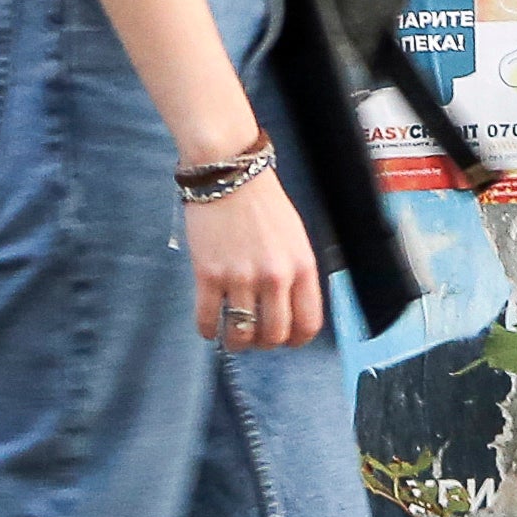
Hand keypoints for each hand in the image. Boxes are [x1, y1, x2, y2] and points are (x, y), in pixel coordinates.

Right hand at [181, 150, 321, 349]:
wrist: (229, 173)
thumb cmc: (262, 201)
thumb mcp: (295, 237)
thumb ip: (297, 273)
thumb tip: (291, 308)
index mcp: (301, 266)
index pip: (308, 323)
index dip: (297, 340)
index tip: (287, 341)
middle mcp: (274, 276)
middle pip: (275, 334)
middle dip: (265, 343)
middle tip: (256, 338)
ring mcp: (240, 277)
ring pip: (241, 333)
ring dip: (237, 342)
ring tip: (233, 336)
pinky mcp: (209, 274)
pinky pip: (208, 318)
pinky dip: (208, 330)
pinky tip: (209, 327)